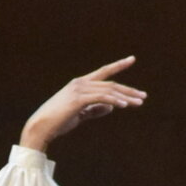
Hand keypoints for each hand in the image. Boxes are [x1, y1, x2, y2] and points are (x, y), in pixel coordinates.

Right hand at [18, 57, 145, 154]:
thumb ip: (95, 109)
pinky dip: (114, 100)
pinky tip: (124, 105)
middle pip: (111, 83)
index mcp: (80, 84)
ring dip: (126, 97)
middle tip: (143, 96)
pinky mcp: (78, 99)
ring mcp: (79, 89)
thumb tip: (111, 107)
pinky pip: (101, 98)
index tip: (132, 59)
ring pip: (109, 90)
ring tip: (139, 103)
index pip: (103, 72)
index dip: (118, 65)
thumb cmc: (59, 121)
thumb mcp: (80, 114)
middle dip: (129, 90)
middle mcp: (80, 83)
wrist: (41, 126)